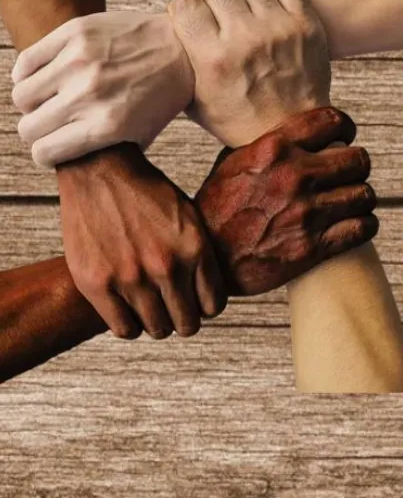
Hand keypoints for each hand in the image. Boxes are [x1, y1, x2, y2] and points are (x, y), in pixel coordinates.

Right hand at [11, 11, 194, 167]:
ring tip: (48, 99)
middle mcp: (89, 95)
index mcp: (105, 126)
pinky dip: (26, 73)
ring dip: (31, 102)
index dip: (45, 154)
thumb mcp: (140, 136)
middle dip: (36, 131)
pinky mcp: (74, 33)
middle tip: (49, 124)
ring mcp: (79, 61)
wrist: (183, 49)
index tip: (51, 149)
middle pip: (28, 127)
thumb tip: (67, 163)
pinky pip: (27, 61)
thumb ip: (104, 152)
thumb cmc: (161, 97)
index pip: (45, 152)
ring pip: (21, 95)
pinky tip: (43, 76)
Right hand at [56, 142, 225, 339]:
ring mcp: (131, 277)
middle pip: (187, 324)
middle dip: (182, 318)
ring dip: (155, 321)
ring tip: (148, 305)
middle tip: (171, 306)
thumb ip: (200, 253)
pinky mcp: (98, 283)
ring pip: (157, 329)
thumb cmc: (144, 191)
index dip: (204, 306)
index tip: (193, 300)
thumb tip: (211, 293)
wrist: (99, 168)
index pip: (213, 305)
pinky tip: (127, 308)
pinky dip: (129, 324)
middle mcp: (166, 266)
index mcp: (194, 247)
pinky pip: (125, 329)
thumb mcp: (188, 215)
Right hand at [167, 0, 330, 145]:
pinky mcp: (305, 23)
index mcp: (213, 59)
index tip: (192, 17)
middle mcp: (245, 39)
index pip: (186, 4)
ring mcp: (278, 28)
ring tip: (244, 11)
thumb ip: (180, 67)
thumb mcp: (197, 102)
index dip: (186, 8)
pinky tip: (265, 6)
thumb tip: (165, 35)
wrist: (293, 133)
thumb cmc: (239, 120)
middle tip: (218, 15)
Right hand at [196, 107, 377, 294]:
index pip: (333, 121)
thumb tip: (292, 135)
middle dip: (355, 167)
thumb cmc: (215, 210)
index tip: (344, 138)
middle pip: (358, 160)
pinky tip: (353, 225)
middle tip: (347, 175)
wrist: (207, 259)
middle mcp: (294, 176)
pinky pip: (363, 228)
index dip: (345, 128)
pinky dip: (363, 226)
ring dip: (360, 198)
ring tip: (350, 202)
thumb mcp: (232, 164)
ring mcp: (306, 212)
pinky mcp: (313, 246)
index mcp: (274, 148)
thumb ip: (265, 146)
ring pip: (365, 194)